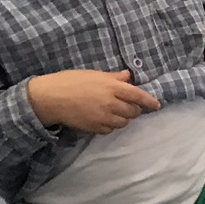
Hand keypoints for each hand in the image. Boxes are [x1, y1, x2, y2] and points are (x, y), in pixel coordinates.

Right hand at [29, 69, 159, 133]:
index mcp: (112, 86)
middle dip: (134, 109)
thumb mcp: (92, 74)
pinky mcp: (96, 128)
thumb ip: (113, 77)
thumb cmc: (69, 81)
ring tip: (113, 111)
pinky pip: (111, 129)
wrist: (49, 98)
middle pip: (133, 111)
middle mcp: (111, 103)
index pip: (138, 96)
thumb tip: (128, 76)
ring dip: (123, 118)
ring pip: (124, 122)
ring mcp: (104, 117)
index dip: (149, 101)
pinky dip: (111, 125)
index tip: (156, 105)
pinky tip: (103, 118)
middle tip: (127, 106)